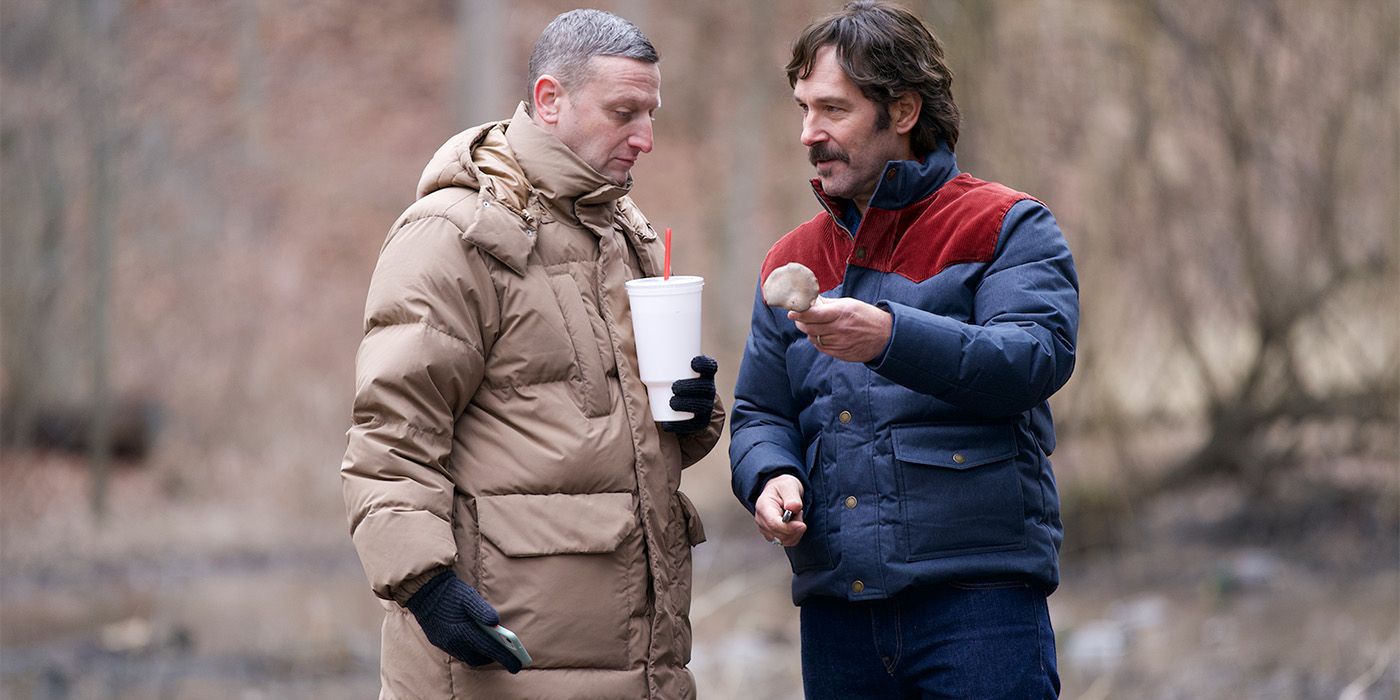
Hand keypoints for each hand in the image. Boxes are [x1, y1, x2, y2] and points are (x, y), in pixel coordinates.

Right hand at [405, 571, 523, 672]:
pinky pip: (457, 652)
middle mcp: (453, 642)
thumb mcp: (469, 597)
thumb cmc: (450, 592)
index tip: (517, 665)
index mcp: (463, 631)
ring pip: (467, 657)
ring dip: (480, 654)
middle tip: (504, 651)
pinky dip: (468, 650)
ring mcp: (445, 643)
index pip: (489, 650)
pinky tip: (473, 640)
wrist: (424, 590)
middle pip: (478, 659)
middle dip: (492, 658)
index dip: (505, 658)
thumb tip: (497, 623)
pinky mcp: (439, 642)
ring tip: (490, 646)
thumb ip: (483, 610)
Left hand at [659, 355, 717, 433]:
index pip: (710, 366)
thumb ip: (656, 351)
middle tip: (675, 386)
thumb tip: (632, 331)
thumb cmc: (668, 377)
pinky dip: (680, 426)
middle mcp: (708, 389)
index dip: (704, 365)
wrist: (679, 405)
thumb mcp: (668, 365)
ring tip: (672, 402)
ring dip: (687, 404)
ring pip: (701, 406)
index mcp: (704, 373)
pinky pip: (693, 425)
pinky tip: (669, 423)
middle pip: (705, 388)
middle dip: (692, 387)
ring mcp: (705, 407)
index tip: (692, 362)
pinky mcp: (698, 422)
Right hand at [756, 474, 806, 546]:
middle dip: (795, 527)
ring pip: (784, 541)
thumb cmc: (784, 487)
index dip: (789, 528)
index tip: (802, 525)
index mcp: (762, 506)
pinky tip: (793, 523)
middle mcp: (761, 520)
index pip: (774, 524)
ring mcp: (765, 529)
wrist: (780, 492)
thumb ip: (792, 497)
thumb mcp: (790, 486)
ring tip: (795, 515)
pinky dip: (795, 535)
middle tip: (798, 511)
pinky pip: (787, 542)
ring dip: (796, 531)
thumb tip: (794, 508)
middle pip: (780, 535)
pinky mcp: (772, 536)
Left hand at [788, 298, 891, 362]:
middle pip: (809, 328)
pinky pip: (821, 348)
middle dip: (800, 322)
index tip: (791, 312)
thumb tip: (812, 301)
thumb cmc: (866, 316)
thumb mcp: (849, 304)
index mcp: (841, 313)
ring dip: (809, 332)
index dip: (799, 314)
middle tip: (799, 318)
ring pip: (813, 339)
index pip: (812, 314)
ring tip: (813, 326)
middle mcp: (838, 329)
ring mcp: (839, 343)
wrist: (885, 336)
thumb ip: (829, 304)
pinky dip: (817, 341)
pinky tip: (822, 335)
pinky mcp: (840, 354)